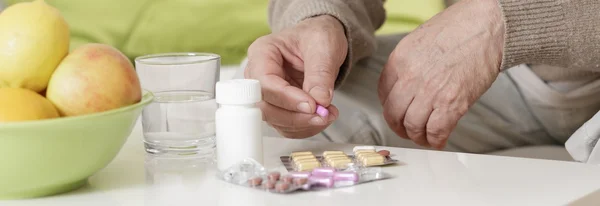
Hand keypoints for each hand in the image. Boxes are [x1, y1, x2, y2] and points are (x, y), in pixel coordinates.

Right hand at [244, 15, 346, 137]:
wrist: (321, 41)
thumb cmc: (317, 36)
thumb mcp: (323, 46)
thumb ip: (320, 73)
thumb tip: (320, 100)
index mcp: (262, 52)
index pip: (265, 82)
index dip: (287, 98)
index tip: (311, 105)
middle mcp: (259, 75)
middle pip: (266, 106)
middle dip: (296, 116)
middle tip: (323, 114)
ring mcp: (268, 94)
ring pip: (276, 120)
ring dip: (304, 124)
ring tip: (328, 113)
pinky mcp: (279, 107)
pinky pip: (287, 126)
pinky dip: (306, 127)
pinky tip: (322, 116)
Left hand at [378, 0, 504, 148]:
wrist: (487, 27)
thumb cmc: (459, 29)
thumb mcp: (418, 41)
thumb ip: (408, 64)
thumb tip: (404, 85)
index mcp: (400, 60)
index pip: (383, 93)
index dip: (390, 106)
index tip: (396, 111)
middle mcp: (411, 78)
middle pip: (393, 114)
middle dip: (398, 127)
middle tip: (406, 129)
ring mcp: (431, 92)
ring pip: (413, 127)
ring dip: (417, 136)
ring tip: (423, 137)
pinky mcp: (452, 104)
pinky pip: (436, 132)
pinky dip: (435, 141)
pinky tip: (438, 141)